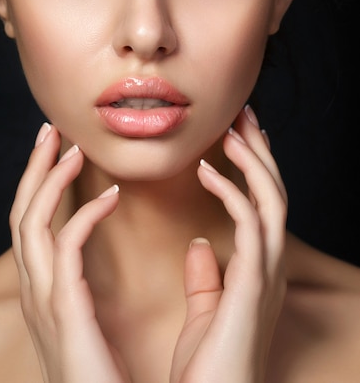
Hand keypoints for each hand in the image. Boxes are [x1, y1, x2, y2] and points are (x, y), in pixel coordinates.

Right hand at [9, 123, 129, 382]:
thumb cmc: (104, 375)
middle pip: (22, 213)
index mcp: (43, 290)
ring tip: (70, 146)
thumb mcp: (89, 321)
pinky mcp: (63, 309)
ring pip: (31, 222)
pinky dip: (84, 214)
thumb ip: (87, 285)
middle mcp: (34, 290)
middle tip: (52, 130)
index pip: (31, 225)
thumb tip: (100, 258)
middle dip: (34, 169)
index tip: (58, 151)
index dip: (40, 185)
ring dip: (49, 179)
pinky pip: (66, 247)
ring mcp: (43, 299)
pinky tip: (111, 196)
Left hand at [170, 106, 286, 382]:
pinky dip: (232, 191)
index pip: (263, 205)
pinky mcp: (254, 285)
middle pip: (275, 193)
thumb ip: (207, 277)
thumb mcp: (206, 311)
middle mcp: (270, 267)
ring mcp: (267, 275)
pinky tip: (207, 172)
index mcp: (259, 270)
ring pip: (273, 200)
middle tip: (242, 116)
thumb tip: (199, 244)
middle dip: (260, 151)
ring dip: (254, 160)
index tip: (235, 137)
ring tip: (232, 129)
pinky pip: (251, 224)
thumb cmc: (209, 367)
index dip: (253, 168)